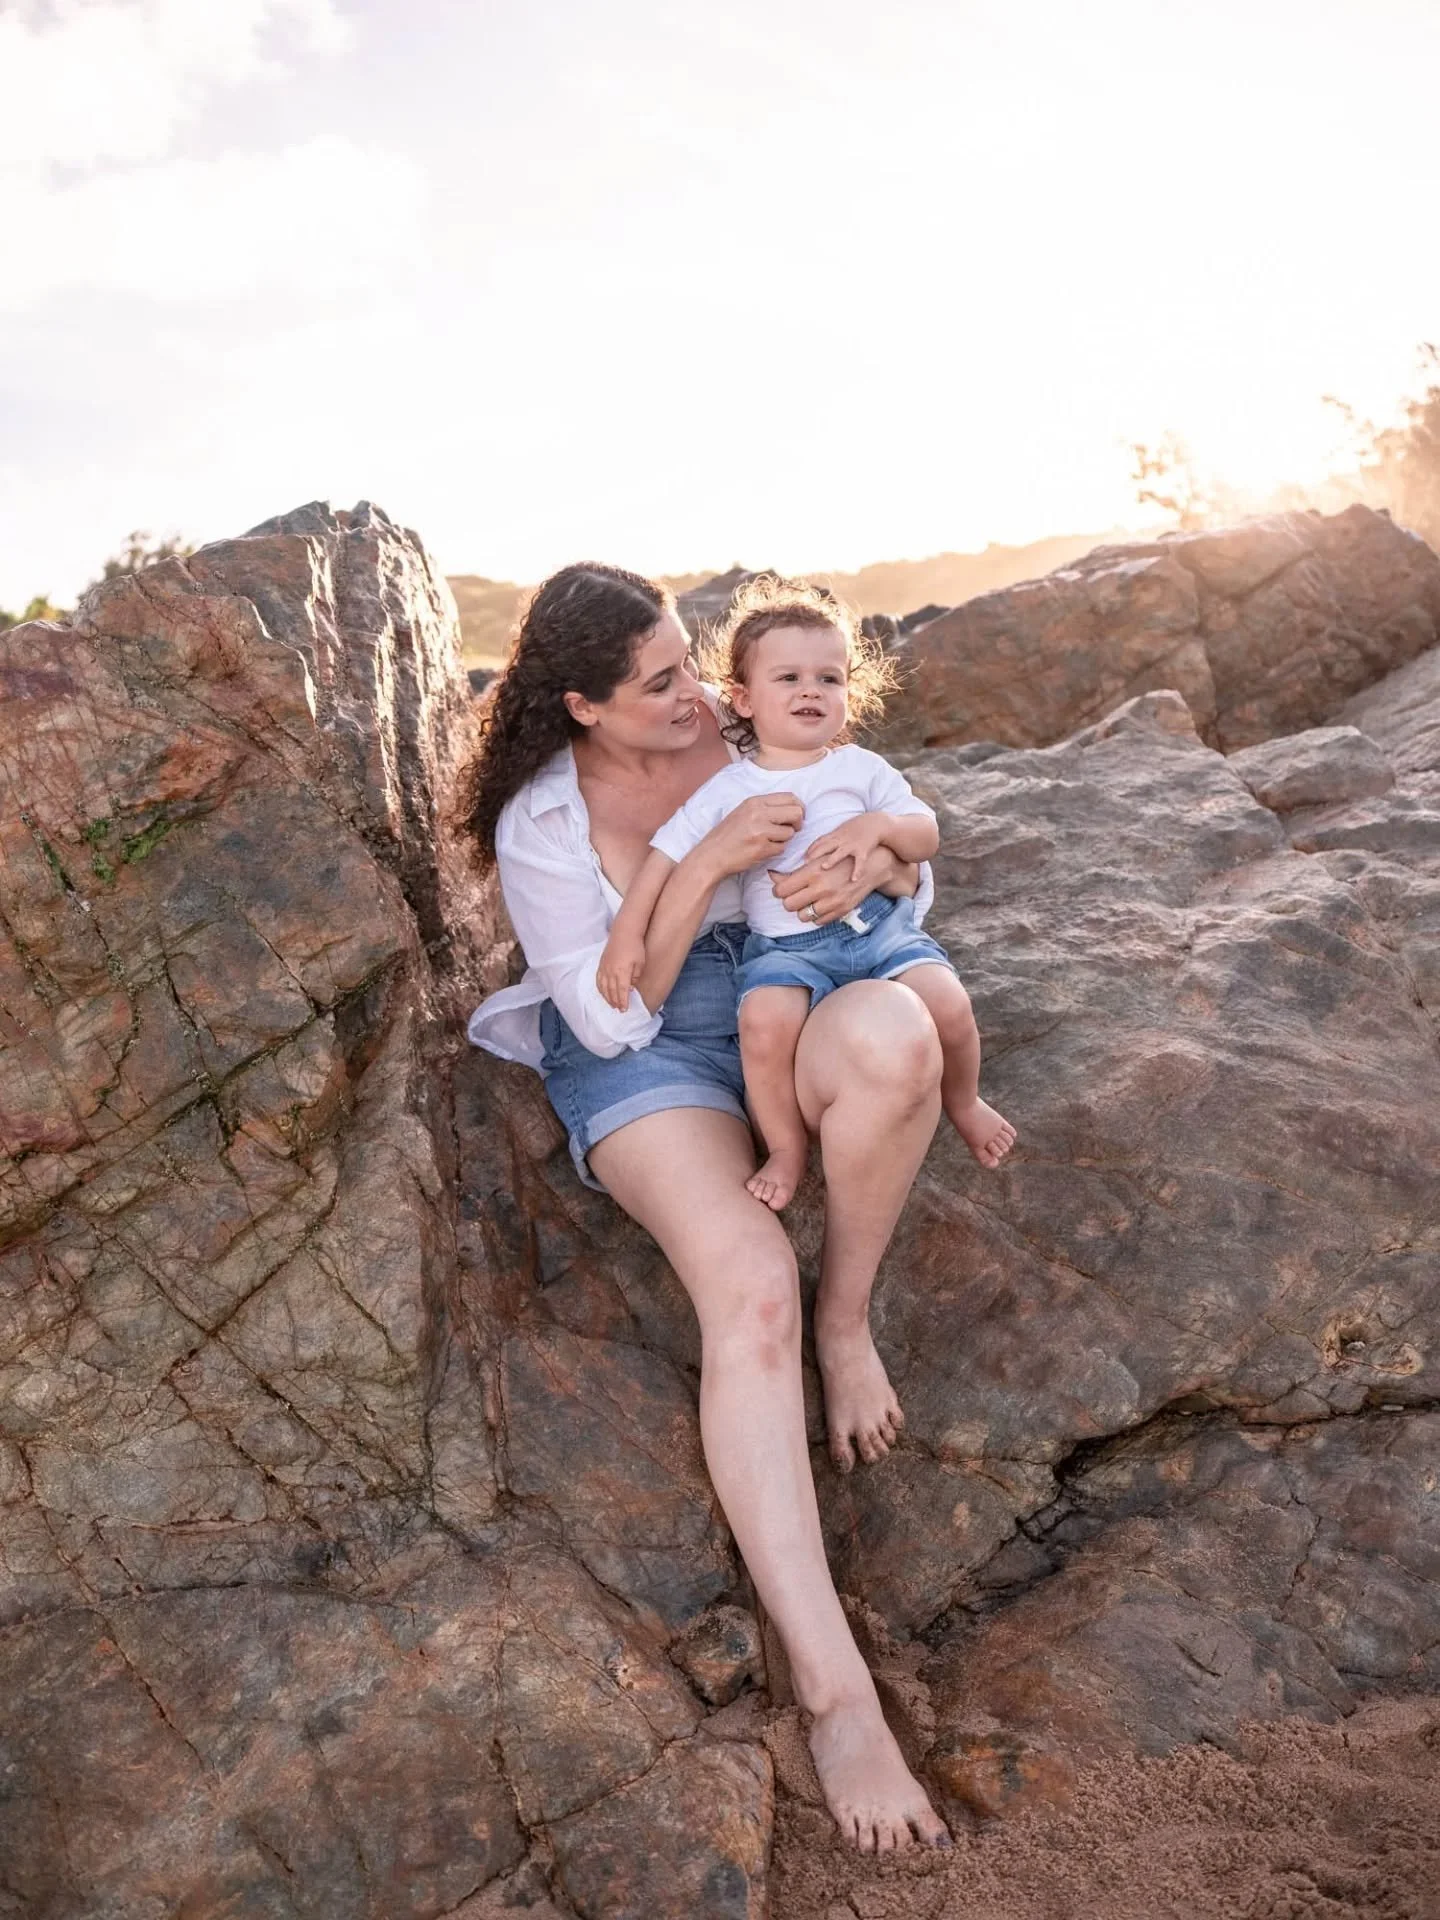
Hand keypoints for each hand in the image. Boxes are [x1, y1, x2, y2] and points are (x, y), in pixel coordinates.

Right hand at [597, 933, 644, 1011]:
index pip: (622, 992)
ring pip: (603, 987)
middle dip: (615, 1002)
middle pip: (612, 991)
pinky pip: (599, 980)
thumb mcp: (640, 963)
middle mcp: (611, 971)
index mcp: (622, 972)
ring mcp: (604, 967)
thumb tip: (630, 989)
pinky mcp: (601, 964)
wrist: (624, 932)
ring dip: (607, 997)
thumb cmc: (635, 947)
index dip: (623, 1002)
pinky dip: (601, 989)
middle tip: (619, 1010)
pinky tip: (604, 993)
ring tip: (612, 1004)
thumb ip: (635, 977)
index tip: (624, 1010)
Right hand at [699, 791, 802, 877]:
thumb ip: (766, 808)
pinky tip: (762, 850)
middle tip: (791, 830)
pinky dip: (775, 850)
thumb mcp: (744, 812)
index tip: (796, 817)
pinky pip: (782, 848)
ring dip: (784, 839)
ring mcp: (760, 831)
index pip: (790, 797)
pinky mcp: (762, 848)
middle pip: (796, 813)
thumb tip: (794, 808)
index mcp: (754, 802)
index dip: (799, 807)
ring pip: (790, 833)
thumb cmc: (728, 835)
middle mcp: (758, 813)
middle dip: (798, 823)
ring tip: (769, 841)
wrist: (711, 855)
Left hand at [770, 839, 901, 924]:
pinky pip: (817, 921)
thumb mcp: (817, 860)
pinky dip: (816, 915)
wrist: (872, 866)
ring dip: (802, 910)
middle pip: (788, 905)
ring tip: (807, 901)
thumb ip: (794, 871)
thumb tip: (771, 876)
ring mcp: (831, 902)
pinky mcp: (840, 911)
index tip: (781, 889)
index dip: (778, 891)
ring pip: (802, 916)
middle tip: (793, 896)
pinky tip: (820, 905)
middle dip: (788, 901)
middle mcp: (820, 888)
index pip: (781, 890)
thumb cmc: (841, 860)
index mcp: (812, 873)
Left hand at [806, 812, 888, 874]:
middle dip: (814, 854)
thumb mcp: (839, 832)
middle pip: (825, 847)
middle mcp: (841, 840)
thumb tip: (811, 853)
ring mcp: (851, 845)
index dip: (810, 850)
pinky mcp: (863, 850)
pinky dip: (857, 870)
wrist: (875, 823)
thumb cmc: (855, 829)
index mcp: (834, 836)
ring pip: (840, 853)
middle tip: (804, 863)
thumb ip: (827, 842)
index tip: (802, 858)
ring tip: (824, 867)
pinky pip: (860, 862)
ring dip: (832, 859)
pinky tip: (854, 879)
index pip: (819, 842)